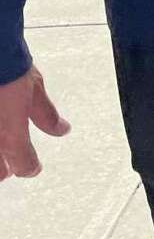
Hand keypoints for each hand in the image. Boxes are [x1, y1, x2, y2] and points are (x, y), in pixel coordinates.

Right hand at [0, 64, 69, 179]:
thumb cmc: (9, 68)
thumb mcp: (35, 90)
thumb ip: (46, 115)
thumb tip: (62, 129)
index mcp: (11, 137)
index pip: (23, 166)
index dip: (31, 167)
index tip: (35, 166)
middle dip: (4, 171)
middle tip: (10, 165)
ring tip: (1, 145)